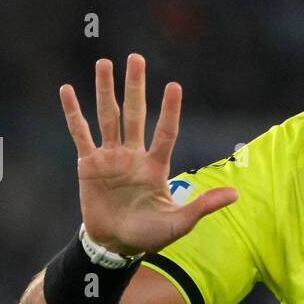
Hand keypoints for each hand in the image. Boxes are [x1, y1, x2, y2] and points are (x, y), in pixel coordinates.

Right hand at [59, 54, 237, 254]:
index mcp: (156, 166)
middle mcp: (134, 155)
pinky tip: (67, 90)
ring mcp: (110, 157)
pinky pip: (80, 134)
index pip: (165, 132)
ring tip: (104, 63)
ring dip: (105, 90)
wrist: (116, 245)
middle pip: (134, 114)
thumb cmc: (150, 235)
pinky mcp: (88, 164)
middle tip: (136, 58)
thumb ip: (203, 205)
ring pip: (107, 117)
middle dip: (135, 87)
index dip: (169, 110)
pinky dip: (73, 113)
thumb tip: (236, 194)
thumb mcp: (179, 222)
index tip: (174, 85)